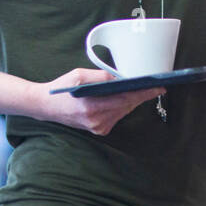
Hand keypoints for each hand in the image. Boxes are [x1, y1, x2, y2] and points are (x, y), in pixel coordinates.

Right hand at [34, 67, 166, 135]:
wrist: (46, 107)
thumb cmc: (62, 89)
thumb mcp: (79, 75)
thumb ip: (101, 76)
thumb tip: (121, 77)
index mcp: (91, 107)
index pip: (125, 99)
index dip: (144, 93)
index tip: (159, 88)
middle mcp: (96, 121)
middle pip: (127, 105)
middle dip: (141, 95)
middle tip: (155, 85)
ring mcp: (98, 128)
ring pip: (124, 111)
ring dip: (132, 100)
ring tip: (141, 89)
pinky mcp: (99, 130)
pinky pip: (118, 116)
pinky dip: (122, 106)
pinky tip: (124, 98)